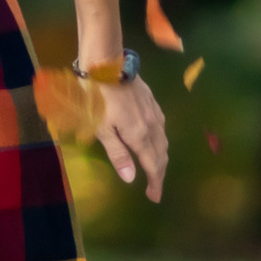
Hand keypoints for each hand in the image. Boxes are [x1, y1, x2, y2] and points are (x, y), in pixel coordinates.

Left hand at [100, 75, 169, 197]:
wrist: (106, 62)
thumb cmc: (97, 97)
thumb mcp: (101, 128)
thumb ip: (117, 153)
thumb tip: (131, 179)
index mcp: (139, 135)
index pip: (153, 165)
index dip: (155, 183)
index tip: (155, 197)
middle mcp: (152, 125)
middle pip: (161, 154)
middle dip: (159, 173)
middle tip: (155, 188)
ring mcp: (153, 111)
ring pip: (163, 140)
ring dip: (161, 156)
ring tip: (155, 167)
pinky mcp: (151, 100)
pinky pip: (161, 126)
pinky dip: (160, 140)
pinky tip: (155, 138)